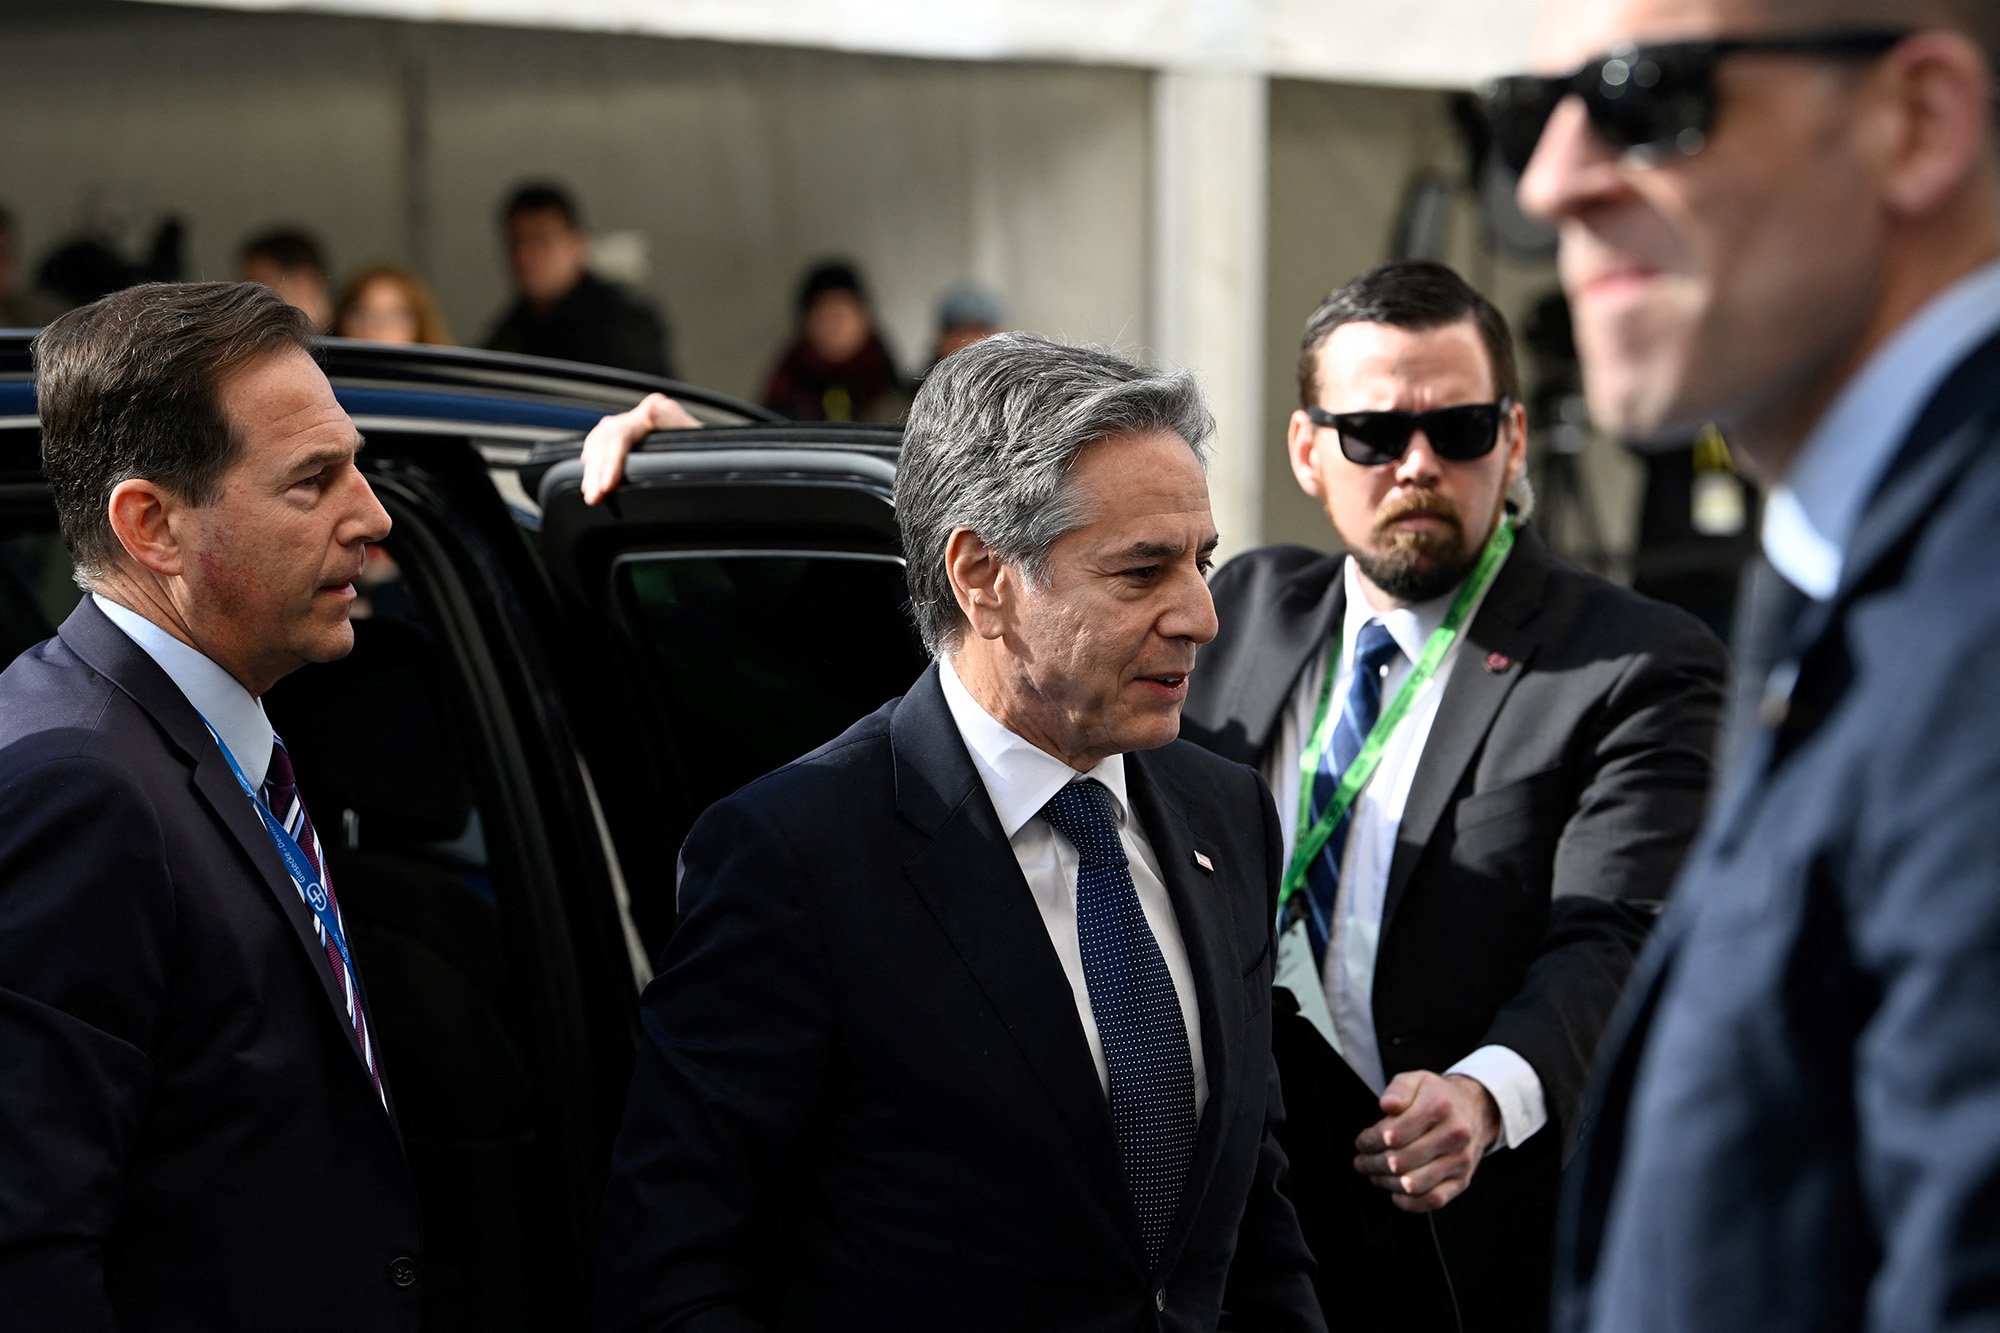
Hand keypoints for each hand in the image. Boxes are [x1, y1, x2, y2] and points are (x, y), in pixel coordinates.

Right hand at [580, 392, 700, 504]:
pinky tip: (591, 478)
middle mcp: (640, 415)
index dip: (611, 461)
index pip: (621, 435)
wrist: (717, 455)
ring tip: (591, 494)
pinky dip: (594, 463)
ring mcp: (632, 425)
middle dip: (596, 472)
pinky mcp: (627, 437)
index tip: (607, 486)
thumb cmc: (712, 451)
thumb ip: (674, 422)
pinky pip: (600, 445)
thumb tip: (651, 412)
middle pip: (604, 440)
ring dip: (591, 471)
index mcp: (655, 410)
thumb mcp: (698, 439)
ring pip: (598, 443)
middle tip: (594, 498)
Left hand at [1352, 1071, 1498, 1212]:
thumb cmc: (1437, 1097)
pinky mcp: (1462, 1181)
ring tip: (1374, 1173)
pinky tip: (1396, 1192)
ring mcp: (1460, 1160)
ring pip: (1413, 1184)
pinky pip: (1433, 1200)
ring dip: (1386, 1182)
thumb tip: (1387, 1105)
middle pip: (1400, 1160)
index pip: (1393, 1133)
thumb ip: (1398, 1090)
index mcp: (1440, 1106)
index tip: (1362, 1142)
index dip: (1370, 1141)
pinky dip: (1409, 1202)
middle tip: (1362, 1160)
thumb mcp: (1416, 1081)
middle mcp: (1454, 1134)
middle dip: (1373, 1162)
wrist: (1474, 1111)